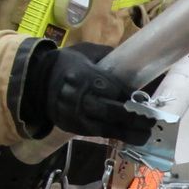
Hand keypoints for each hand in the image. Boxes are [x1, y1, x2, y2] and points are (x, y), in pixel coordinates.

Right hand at [22, 42, 151, 145]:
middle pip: (113, 109)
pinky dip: (117, 135)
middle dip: (135, 117)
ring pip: (108, 125)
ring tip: (146, 134)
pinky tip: (132, 137)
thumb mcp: (84, 52)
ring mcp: (78, 114)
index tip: (146, 99)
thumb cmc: (65, 64)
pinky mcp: (75, 126)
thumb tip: (129, 58)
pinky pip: (99, 133)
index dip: (133, 96)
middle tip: (152, 120)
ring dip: (130, 131)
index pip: (116, 89)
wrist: (35, 82)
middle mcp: (83, 97)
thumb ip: (105, 54)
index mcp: (88, 76)